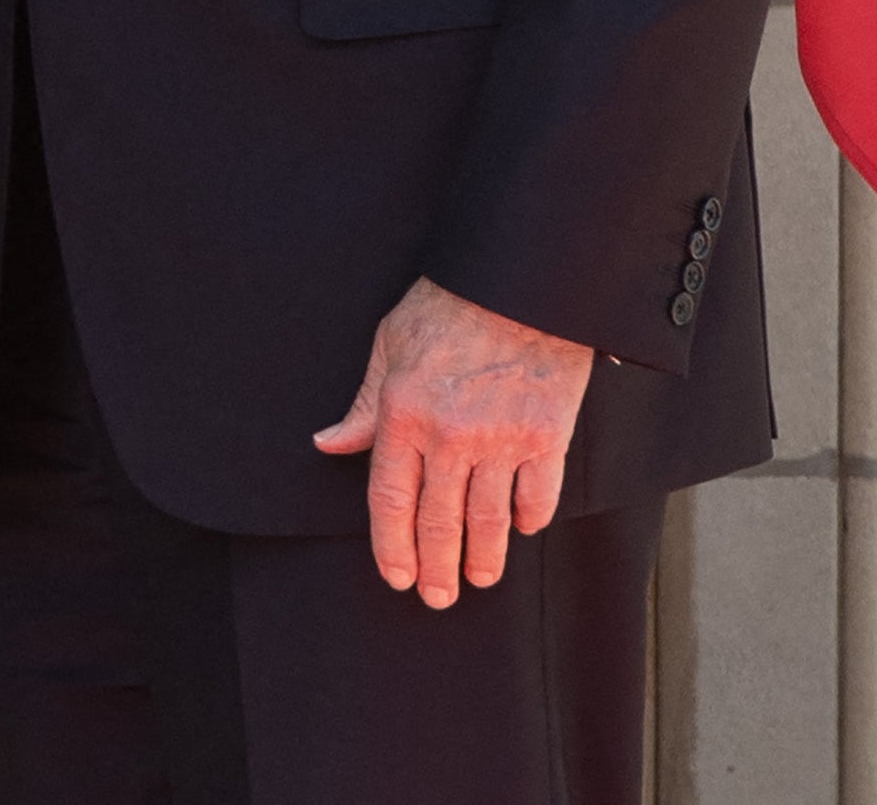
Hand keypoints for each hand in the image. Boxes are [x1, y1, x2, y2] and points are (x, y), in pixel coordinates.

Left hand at [312, 276, 594, 607]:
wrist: (521, 279)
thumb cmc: (450, 305)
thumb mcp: (390, 345)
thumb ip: (364, 405)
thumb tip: (329, 445)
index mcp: (404, 415)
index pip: (390, 502)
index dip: (392, 548)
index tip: (398, 576)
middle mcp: (450, 436)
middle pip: (438, 522)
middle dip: (436, 568)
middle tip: (438, 597)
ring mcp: (501, 439)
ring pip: (488, 520)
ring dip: (482, 558)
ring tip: (479, 578)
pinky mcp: (547, 435)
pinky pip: (537, 495)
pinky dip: (529, 518)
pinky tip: (522, 529)